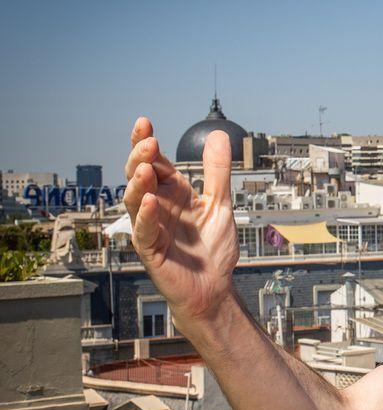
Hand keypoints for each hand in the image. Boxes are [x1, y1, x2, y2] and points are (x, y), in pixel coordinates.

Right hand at [123, 117, 238, 324]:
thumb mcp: (219, 203)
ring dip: (138, 183)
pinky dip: (146, 215)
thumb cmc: (212, 248)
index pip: (156, 163)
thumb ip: (217, 172)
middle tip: (148, 142)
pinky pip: (144, 230)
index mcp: (173, 193)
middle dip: (140, 158)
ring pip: (134, 200)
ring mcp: (151, 227)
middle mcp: (158, 206)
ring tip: (145, 169)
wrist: (214, 286)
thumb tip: (217, 135)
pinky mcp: (151, 250)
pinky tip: (149, 201)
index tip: (144, 123)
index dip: (147, 143)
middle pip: (139, 176)